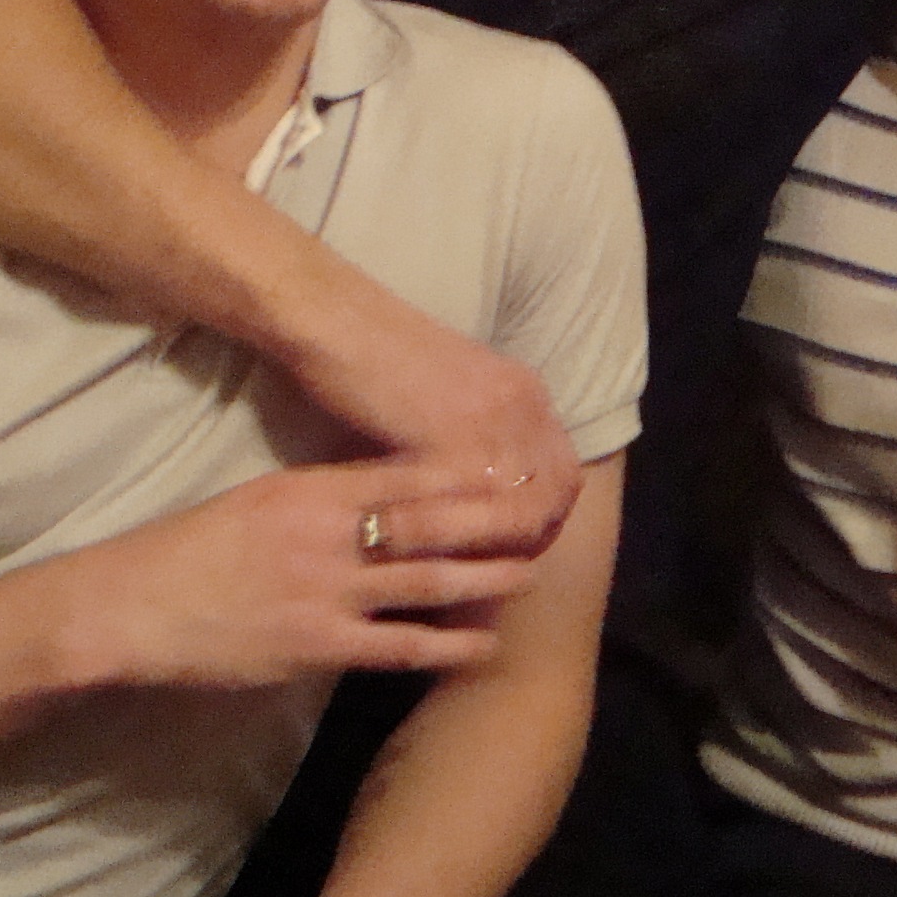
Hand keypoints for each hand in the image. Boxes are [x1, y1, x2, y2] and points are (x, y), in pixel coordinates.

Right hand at [66, 458, 536, 688]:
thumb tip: (380, 485)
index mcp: (313, 490)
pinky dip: (443, 645)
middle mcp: (328, 535)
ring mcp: (324, 592)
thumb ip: (322, 493)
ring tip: (531, 574)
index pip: (407, 475)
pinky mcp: (315, 646)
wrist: (134, 606)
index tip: (513, 467)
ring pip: (424, 582)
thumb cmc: (193, 548)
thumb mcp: (260, 497)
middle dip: (493, 521)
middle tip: (545, 516)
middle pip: (429, 524)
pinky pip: (394, 646)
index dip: (467, 473)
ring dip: (483, 579)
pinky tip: (480, 644)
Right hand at [287, 282, 583, 560]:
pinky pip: (463, 511)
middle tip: (491, 573)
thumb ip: (473, 443)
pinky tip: (423, 557)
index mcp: (524, 395)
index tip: (515, 550)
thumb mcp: (447, 399)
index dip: (544, 520)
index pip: (563, 477)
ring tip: (458, 575)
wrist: (334, 321)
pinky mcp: (448, 439)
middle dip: (528, 542)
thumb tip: (477, 508)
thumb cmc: (373, 363)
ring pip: (518, 512)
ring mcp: (490, 421)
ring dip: (490, 550)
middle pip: (554, 497)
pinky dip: (445, 542)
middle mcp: (520, 406)